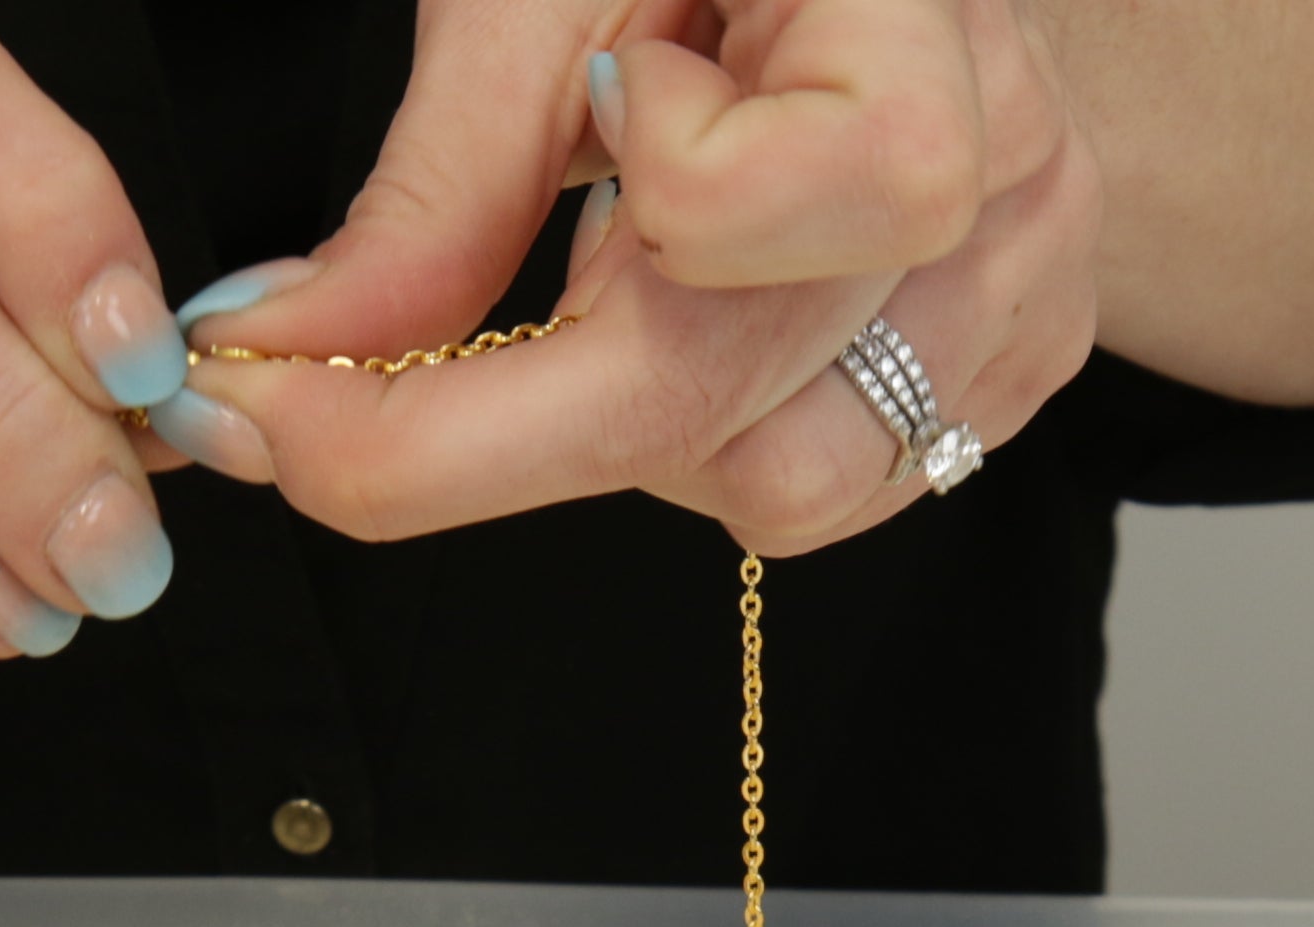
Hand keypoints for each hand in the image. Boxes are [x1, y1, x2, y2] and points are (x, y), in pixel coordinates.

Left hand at [157, 0, 1099, 556]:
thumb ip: (436, 188)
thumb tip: (284, 348)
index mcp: (917, 5)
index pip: (856, 178)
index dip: (672, 209)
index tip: (549, 161)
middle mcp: (1012, 153)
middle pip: (752, 388)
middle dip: (496, 423)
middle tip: (322, 404)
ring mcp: (1029, 271)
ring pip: (784, 482)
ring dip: (631, 428)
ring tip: (609, 283)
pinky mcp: (1014, 360)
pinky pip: (828, 491)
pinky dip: (711, 442)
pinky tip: (693, 320)